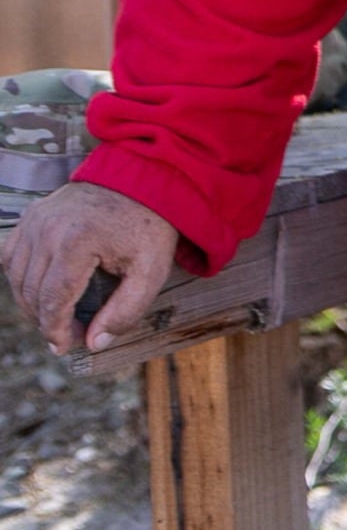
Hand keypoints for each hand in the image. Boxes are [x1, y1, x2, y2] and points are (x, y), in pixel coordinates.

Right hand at [1, 182, 178, 355]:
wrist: (145, 182)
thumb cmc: (148, 227)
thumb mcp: (150, 271)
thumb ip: (125, 311)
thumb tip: (93, 343)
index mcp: (77, 241)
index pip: (52, 299)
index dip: (55, 329)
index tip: (65, 347)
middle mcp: (48, 229)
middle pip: (31, 292)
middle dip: (45, 321)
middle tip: (68, 335)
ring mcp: (35, 220)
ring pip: (17, 277)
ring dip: (32, 303)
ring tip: (58, 316)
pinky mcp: (31, 216)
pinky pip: (12, 257)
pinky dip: (22, 279)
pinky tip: (43, 290)